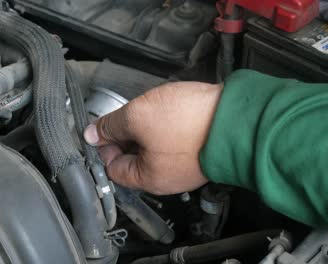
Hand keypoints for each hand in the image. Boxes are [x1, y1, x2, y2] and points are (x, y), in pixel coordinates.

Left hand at [84, 82, 221, 194]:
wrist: (236, 117)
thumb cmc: (189, 122)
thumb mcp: (138, 117)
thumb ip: (111, 126)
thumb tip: (91, 134)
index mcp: (149, 179)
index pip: (113, 167)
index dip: (105, 145)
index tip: (106, 126)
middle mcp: (167, 179)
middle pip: (134, 159)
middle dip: (127, 135)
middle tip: (129, 114)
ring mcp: (185, 167)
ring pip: (153, 149)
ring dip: (147, 130)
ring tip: (151, 111)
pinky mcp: (199, 152)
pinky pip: (173, 143)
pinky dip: (166, 129)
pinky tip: (170, 114)